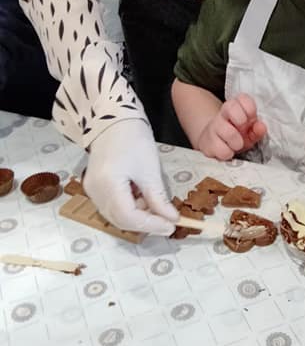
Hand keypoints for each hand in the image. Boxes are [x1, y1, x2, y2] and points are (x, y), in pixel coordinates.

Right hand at [84, 119, 177, 234]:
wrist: (114, 120)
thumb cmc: (133, 139)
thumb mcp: (150, 171)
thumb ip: (159, 199)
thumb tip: (172, 220)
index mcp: (107, 185)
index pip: (129, 218)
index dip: (151, 225)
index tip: (171, 226)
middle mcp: (94, 191)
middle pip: (121, 220)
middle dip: (146, 222)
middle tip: (167, 220)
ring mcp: (91, 190)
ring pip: (116, 215)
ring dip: (138, 215)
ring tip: (156, 205)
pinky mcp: (94, 187)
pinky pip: (112, 206)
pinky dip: (129, 207)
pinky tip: (142, 197)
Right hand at [198, 94, 266, 160]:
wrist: (215, 144)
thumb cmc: (236, 135)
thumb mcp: (250, 132)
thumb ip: (257, 129)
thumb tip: (261, 127)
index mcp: (235, 107)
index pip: (242, 98)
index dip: (250, 108)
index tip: (252, 118)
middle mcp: (223, 114)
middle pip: (231, 107)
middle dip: (241, 120)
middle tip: (243, 130)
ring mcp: (213, 127)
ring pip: (227, 131)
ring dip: (237, 142)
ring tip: (237, 145)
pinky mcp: (206, 143)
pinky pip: (221, 149)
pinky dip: (228, 153)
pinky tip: (227, 151)